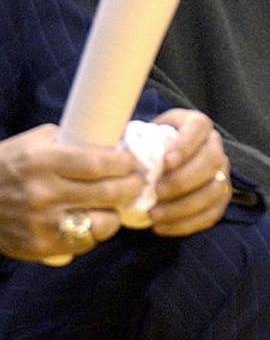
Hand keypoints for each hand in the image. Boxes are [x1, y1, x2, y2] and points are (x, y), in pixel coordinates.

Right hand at [0, 124, 142, 261]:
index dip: (123, 164)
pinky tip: (94, 221)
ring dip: (115, 215)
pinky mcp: (38, 248)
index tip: (131, 162)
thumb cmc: (11, 163)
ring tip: (118, 205)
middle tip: (137, 182)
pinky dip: (93, 234)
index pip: (98, 164)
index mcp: (44, 161)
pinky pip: (81, 245)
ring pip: (99, 225)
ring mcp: (41, 224)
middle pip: (106, 194)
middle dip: (130, 187)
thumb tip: (114, 143)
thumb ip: (73, 142)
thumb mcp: (38, 141)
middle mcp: (43, 193)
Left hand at [148, 110, 230, 235]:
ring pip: (215, 189)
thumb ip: (137, 143)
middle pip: (212, 160)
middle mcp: (215, 145)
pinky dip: (188, 224)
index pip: (199, 128)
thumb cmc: (151, 147)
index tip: (166, 162)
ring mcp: (222, 171)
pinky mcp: (221, 197)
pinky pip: (212, 213)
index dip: (186, 145)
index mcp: (197, 124)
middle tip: (157, 192)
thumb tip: (122, 159)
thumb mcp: (144, 135)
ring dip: (184, 206)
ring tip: (155, 215)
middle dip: (184, 180)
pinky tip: (163, 227)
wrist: (162, 162)